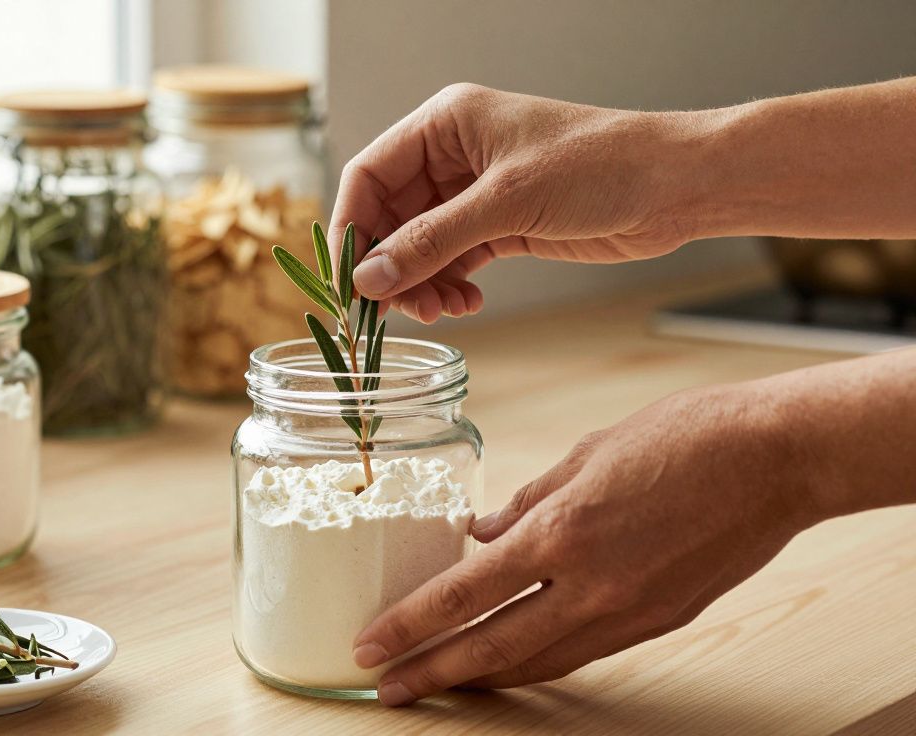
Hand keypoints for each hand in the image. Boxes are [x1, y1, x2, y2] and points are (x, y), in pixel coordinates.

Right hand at [331, 83, 708, 322]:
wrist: (675, 186)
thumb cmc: (601, 165)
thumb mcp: (506, 203)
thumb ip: (432, 241)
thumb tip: (369, 277)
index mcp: (445, 123)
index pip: (369, 175)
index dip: (351, 228)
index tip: (348, 279)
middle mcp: (453, 156)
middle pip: (390, 217)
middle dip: (390, 265)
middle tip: (394, 310)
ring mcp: (476, 193)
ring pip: (420, 245)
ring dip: (421, 282)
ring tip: (438, 310)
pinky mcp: (502, 225)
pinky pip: (453, 260)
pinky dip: (450, 285)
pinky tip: (465, 303)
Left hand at [351, 381, 824, 704]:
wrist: (777, 459)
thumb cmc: (684, 437)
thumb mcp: (587, 454)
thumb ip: (528, 500)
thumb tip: (482, 531)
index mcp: (562, 531)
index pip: (463, 595)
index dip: (410, 626)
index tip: (371, 644)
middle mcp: (590, 584)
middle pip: (492, 649)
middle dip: (432, 673)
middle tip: (387, 689)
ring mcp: (628, 611)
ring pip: (538, 662)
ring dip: (483, 679)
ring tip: (440, 684)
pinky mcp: (659, 622)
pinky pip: (582, 651)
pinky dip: (539, 661)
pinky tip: (513, 661)